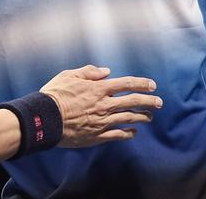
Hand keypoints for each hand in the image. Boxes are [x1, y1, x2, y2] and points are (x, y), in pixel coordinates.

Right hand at [40, 65, 162, 146]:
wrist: (46, 118)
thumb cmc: (55, 95)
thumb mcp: (68, 75)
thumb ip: (88, 72)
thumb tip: (106, 71)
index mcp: (98, 88)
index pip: (126, 84)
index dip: (141, 84)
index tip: (151, 85)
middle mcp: (104, 104)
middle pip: (133, 102)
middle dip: (149, 101)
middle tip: (159, 102)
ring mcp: (103, 121)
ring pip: (129, 118)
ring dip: (142, 117)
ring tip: (150, 117)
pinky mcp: (98, 135)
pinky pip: (118, 134)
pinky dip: (128, 133)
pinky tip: (134, 132)